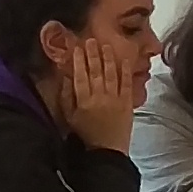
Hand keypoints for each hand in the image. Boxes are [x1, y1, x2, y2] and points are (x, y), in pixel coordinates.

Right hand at [48, 25, 148, 145]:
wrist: (107, 152)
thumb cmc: (86, 135)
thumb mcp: (69, 117)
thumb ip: (66, 96)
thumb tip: (65, 76)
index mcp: (83, 100)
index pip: (80, 75)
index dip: (79, 60)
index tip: (77, 48)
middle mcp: (99, 97)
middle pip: (96, 71)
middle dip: (93, 54)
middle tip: (91, 40)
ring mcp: (115, 99)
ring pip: (111, 74)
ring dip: (108, 58)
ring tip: (106, 46)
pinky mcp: (127, 103)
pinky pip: (127, 84)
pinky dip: (126, 71)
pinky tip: (124, 60)